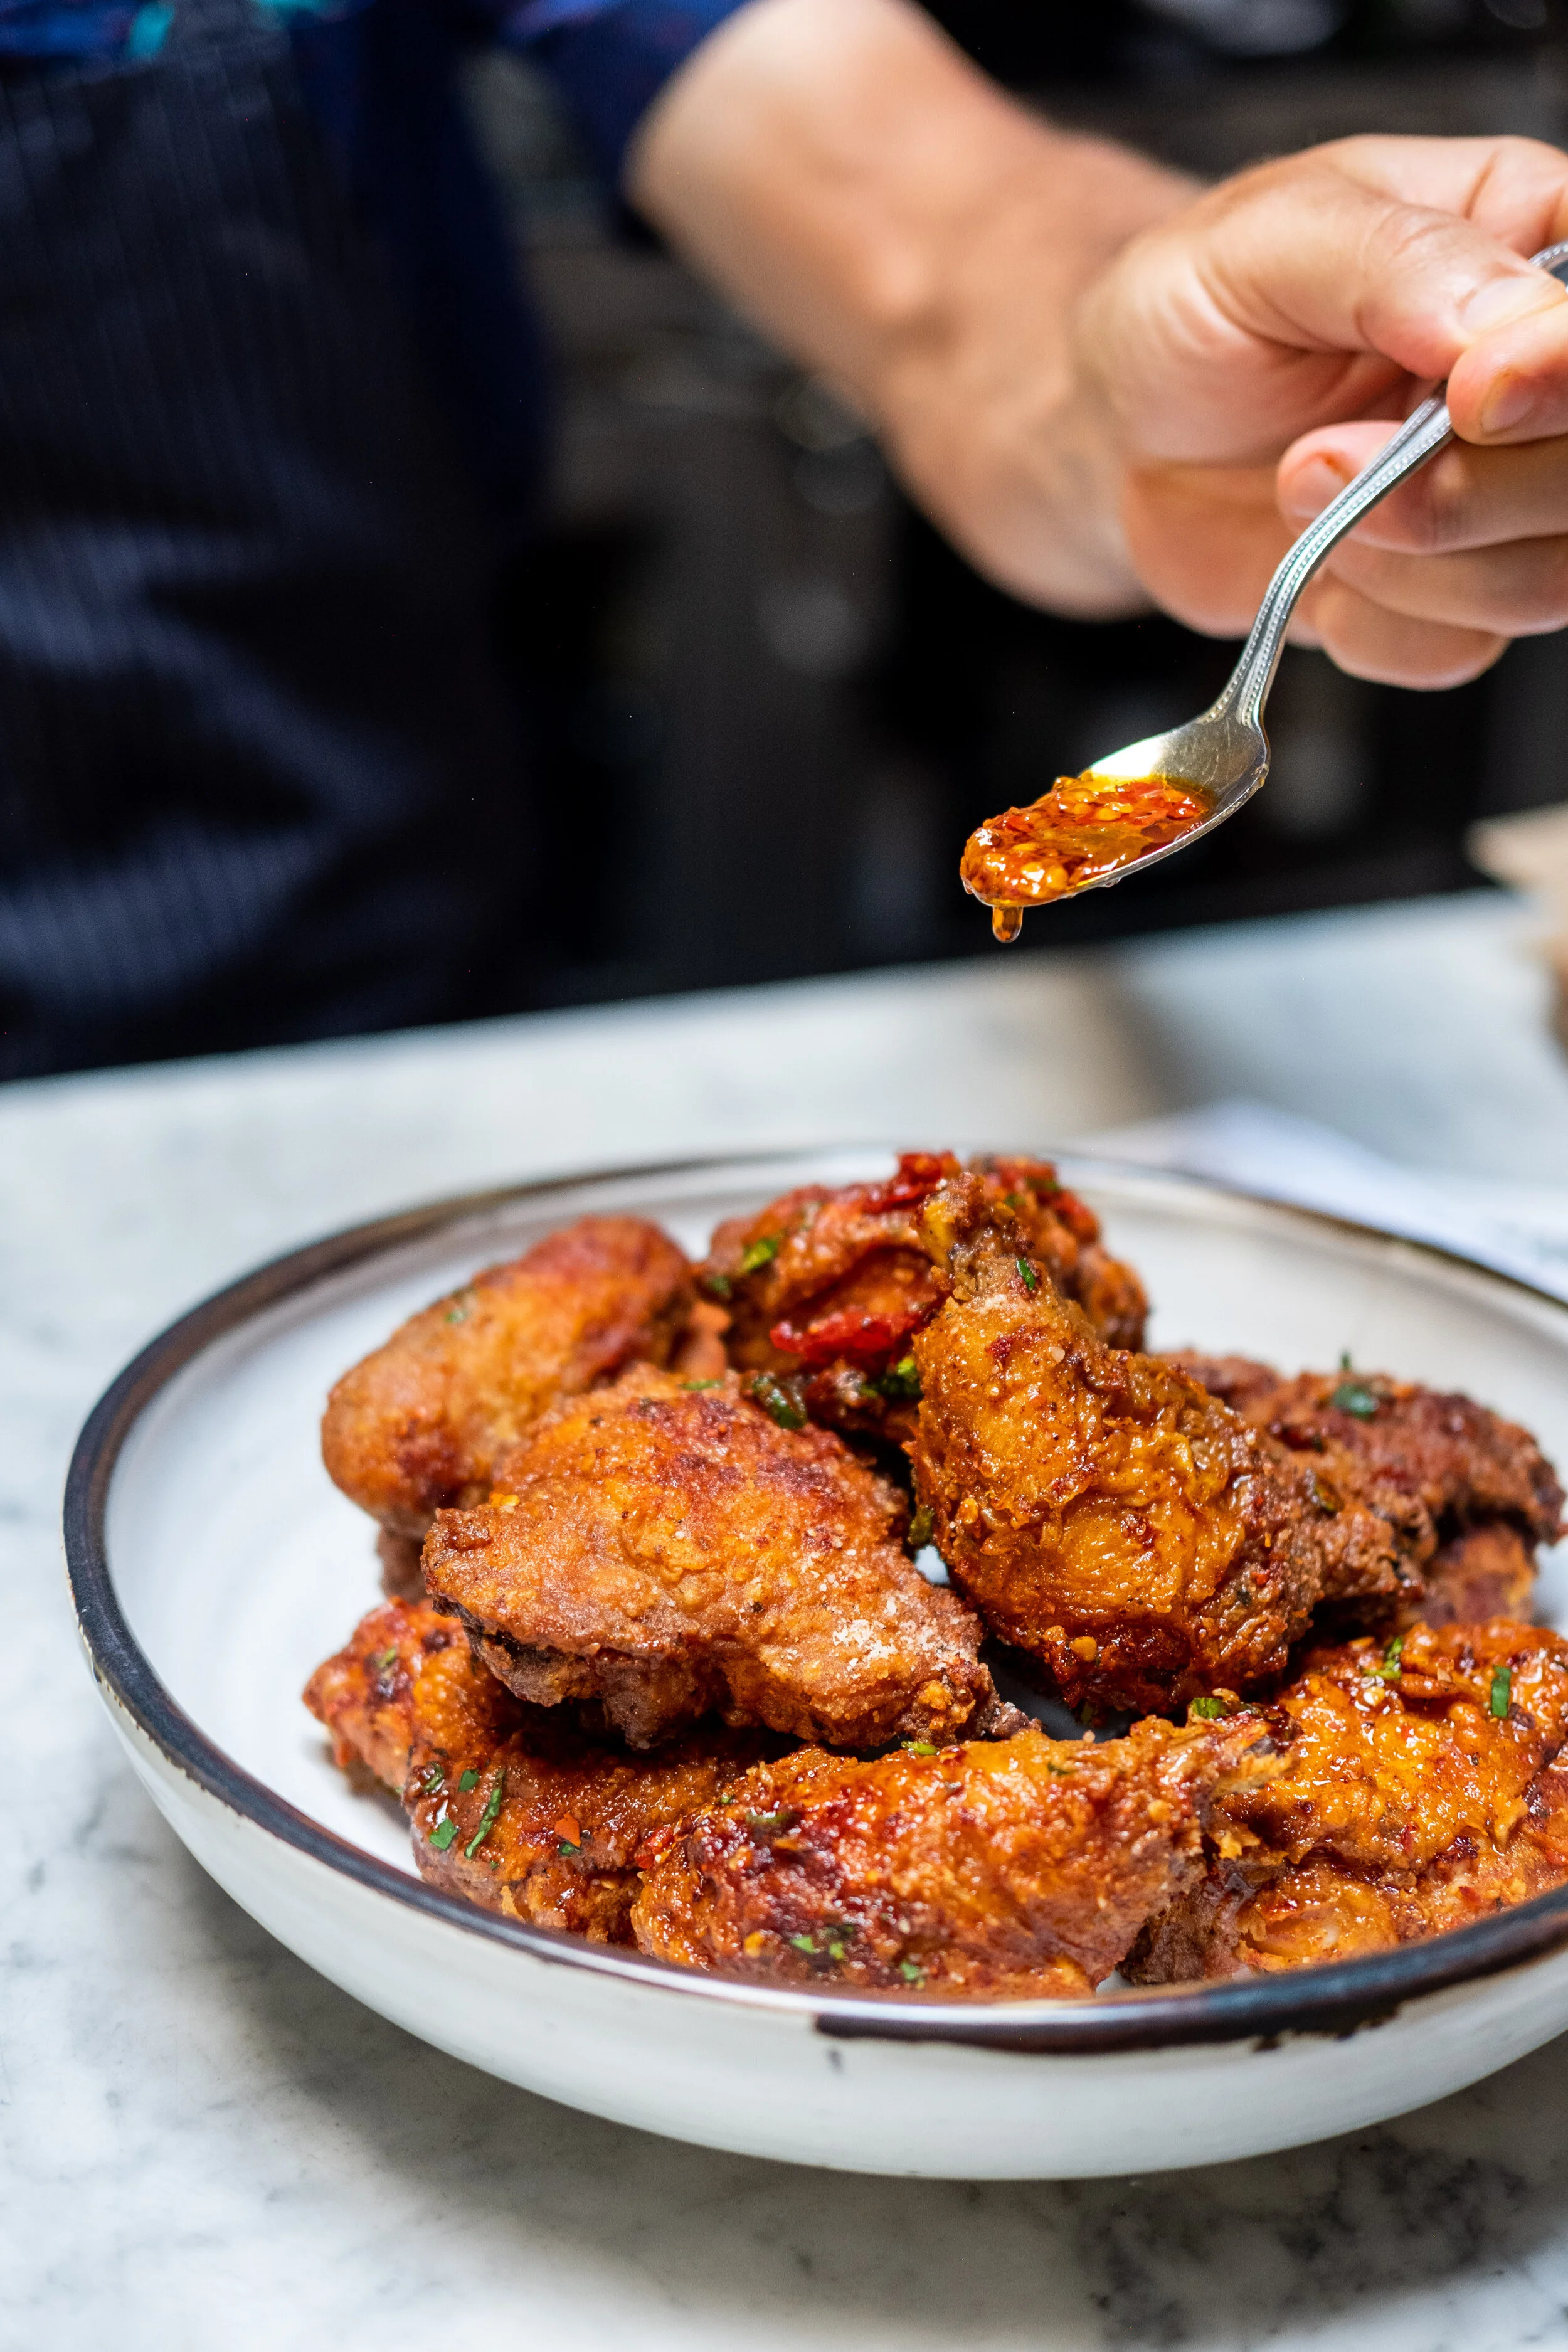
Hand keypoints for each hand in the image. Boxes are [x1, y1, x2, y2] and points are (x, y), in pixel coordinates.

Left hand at [633, 0, 1567, 686]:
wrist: (1114, 430)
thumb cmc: (1184, 313)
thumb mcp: (1269, 242)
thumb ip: (1399, 264)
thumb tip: (1514, 328)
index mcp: (1534, 246)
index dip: (1563, 375)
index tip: (1474, 389)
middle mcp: (1540, 381)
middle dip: (1462, 490)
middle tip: (1318, 455)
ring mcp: (1506, 496)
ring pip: (1545, 579)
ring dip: (1408, 561)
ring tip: (1296, 486)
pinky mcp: (1450, 594)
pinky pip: (1459, 651)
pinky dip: (1371, 623)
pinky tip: (1311, 559)